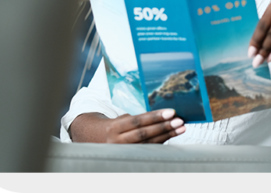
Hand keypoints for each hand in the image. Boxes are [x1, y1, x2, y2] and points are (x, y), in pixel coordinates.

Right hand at [70, 109, 185, 143]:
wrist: (90, 140)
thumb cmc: (109, 126)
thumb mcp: (117, 119)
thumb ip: (134, 119)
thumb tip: (158, 115)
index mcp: (113, 128)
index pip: (137, 121)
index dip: (155, 117)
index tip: (171, 112)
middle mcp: (117, 142)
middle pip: (144, 134)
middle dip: (164, 127)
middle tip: (180, 121)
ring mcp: (122, 152)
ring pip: (148, 144)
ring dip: (167, 136)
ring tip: (181, 128)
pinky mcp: (127, 158)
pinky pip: (147, 150)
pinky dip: (160, 143)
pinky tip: (172, 137)